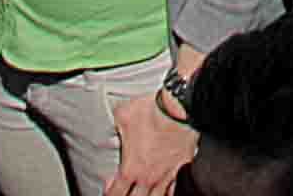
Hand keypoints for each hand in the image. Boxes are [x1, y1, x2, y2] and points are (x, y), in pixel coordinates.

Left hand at [108, 79, 201, 195]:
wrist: (180, 106)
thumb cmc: (153, 110)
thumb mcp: (122, 115)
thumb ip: (114, 128)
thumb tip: (111, 127)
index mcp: (131, 168)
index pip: (116, 193)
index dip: (111, 194)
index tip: (110, 192)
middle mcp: (149, 177)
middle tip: (126, 192)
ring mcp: (167, 175)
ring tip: (144, 193)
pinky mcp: (182, 168)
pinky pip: (174, 190)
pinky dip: (168, 193)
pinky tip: (165, 192)